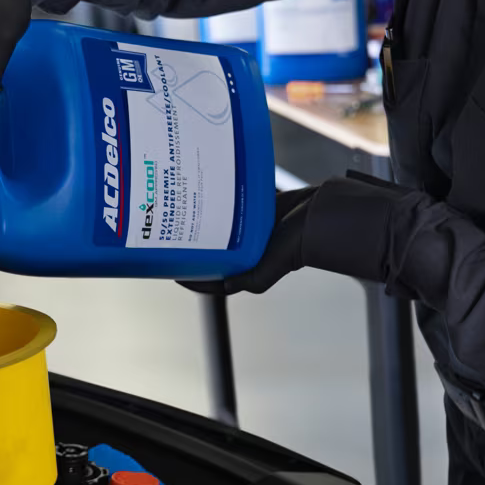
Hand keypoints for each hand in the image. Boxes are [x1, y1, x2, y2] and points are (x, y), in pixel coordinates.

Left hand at [181, 187, 318, 294]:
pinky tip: (206, 198)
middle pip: (212, 249)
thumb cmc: (294, 247)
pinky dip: (221, 203)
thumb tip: (222, 285)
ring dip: (205, 223)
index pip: (211, 276)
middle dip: (194, 245)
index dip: (190, 275)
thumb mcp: (266, 273)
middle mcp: (245, 249)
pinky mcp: (254, 210)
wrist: (314, 217)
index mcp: (245, 267)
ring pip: (219, 226)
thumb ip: (247, 282)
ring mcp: (249, 228)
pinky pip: (232, 206)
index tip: (169, 268)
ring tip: (182, 216)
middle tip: (171, 238)